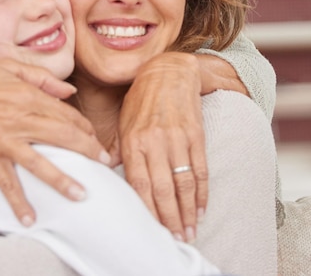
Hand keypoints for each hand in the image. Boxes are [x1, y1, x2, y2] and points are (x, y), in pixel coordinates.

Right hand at [0, 57, 109, 225]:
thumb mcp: (6, 65)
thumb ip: (41, 77)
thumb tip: (68, 91)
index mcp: (27, 94)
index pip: (66, 114)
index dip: (85, 127)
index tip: (95, 137)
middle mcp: (20, 119)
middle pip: (63, 137)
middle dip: (88, 151)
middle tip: (105, 163)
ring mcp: (3, 140)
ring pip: (41, 163)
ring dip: (64, 180)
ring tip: (83, 195)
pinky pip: (6, 183)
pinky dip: (18, 202)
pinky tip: (30, 218)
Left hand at [118, 52, 207, 242]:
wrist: (169, 71)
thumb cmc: (142, 99)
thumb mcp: (124, 121)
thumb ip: (118, 149)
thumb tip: (107, 172)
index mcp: (132, 140)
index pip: (139, 184)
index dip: (148, 210)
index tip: (154, 229)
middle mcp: (153, 140)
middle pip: (163, 189)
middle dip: (170, 218)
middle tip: (176, 238)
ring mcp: (176, 137)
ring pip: (183, 183)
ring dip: (188, 210)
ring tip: (190, 230)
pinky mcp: (196, 133)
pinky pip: (201, 168)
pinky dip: (202, 191)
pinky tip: (202, 207)